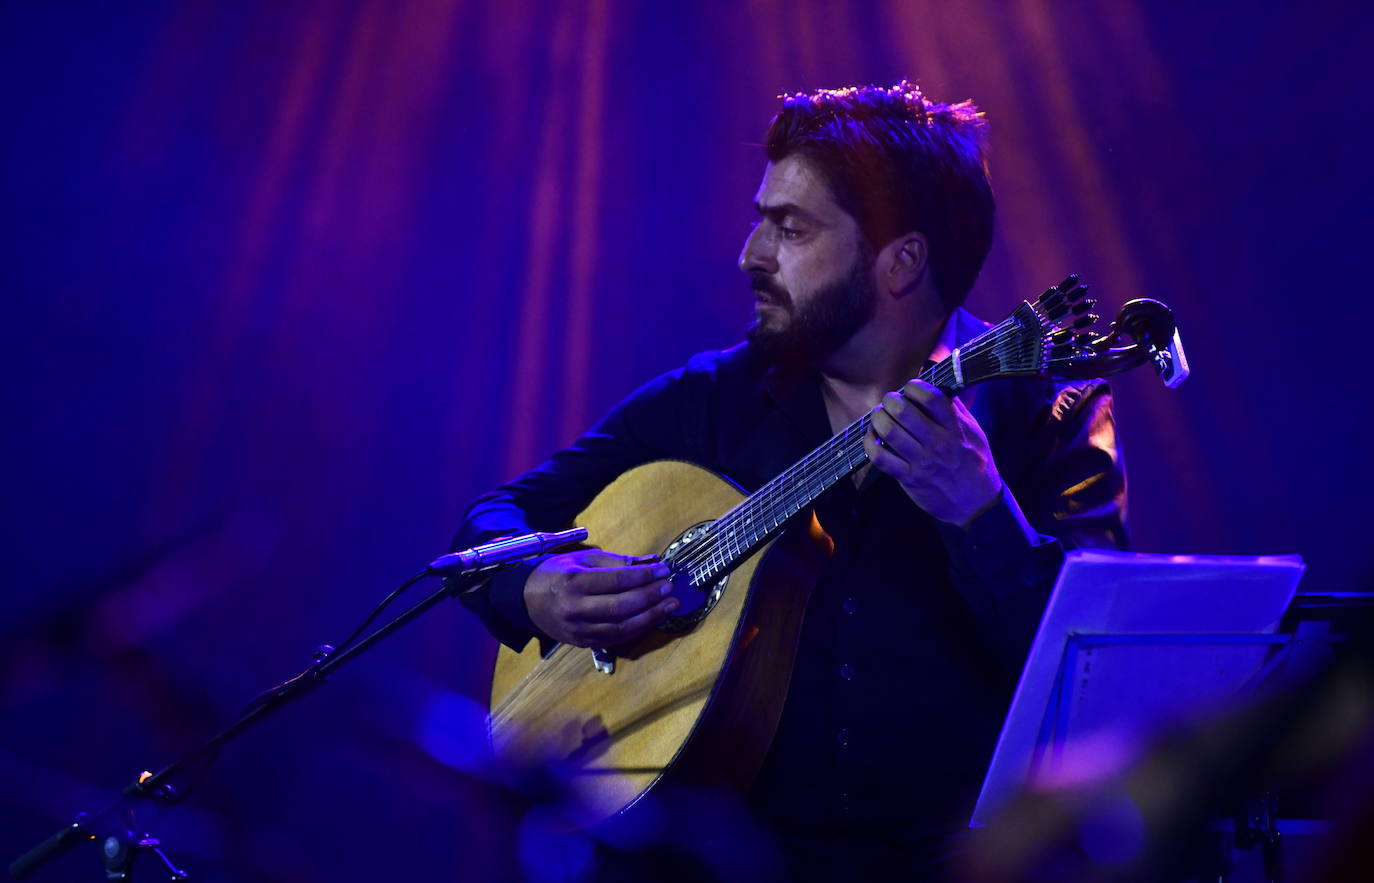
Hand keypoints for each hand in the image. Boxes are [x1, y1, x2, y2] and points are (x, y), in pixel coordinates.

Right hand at [523, 550, 678, 646]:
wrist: (526, 600)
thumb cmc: (557, 573)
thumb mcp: (582, 559)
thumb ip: (617, 562)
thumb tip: (651, 562)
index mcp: (574, 583)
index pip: (618, 581)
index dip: (645, 576)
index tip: (664, 570)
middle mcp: (576, 609)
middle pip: (622, 606)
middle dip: (651, 597)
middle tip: (670, 588)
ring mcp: (578, 630)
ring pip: (622, 628)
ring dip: (651, 617)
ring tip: (670, 605)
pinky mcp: (582, 644)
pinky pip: (615, 639)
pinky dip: (637, 629)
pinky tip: (652, 618)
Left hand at [863, 379, 1002, 528]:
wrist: (977, 503)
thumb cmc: (974, 462)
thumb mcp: (973, 430)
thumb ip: (955, 407)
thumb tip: (939, 381)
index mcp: (955, 428)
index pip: (930, 397)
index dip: (914, 386)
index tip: (910, 388)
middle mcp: (938, 443)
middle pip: (903, 411)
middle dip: (890, 400)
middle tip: (890, 401)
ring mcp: (922, 462)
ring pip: (889, 432)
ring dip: (878, 418)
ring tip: (879, 415)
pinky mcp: (909, 478)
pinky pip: (880, 458)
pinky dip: (870, 443)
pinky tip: (872, 437)